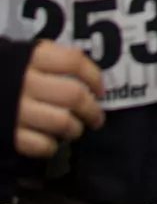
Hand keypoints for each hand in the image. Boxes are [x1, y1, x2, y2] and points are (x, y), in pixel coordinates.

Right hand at [14, 40, 104, 159]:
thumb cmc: (1, 72)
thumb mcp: (21, 56)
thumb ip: (49, 60)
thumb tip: (84, 77)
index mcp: (33, 57)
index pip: (74, 62)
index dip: (94, 76)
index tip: (100, 90)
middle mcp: (26, 82)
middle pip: (74, 95)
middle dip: (91, 109)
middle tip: (96, 117)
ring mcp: (15, 110)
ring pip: (61, 122)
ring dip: (74, 129)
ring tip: (75, 130)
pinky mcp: (6, 134)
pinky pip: (38, 144)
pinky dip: (49, 147)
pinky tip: (50, 144)